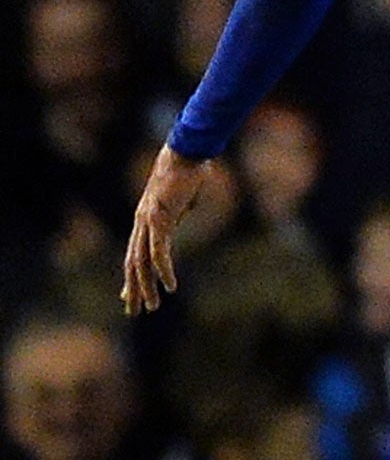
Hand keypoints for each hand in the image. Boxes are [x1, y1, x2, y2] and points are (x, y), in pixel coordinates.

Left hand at [121, 145, 217, 314]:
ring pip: (141, 263)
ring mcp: (148, 221)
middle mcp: (142, 222)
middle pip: (132, 263)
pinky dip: (164, 271)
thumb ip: (179, 211)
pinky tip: (170, 286)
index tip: (128, 294)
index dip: (132, 275)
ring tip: (151, 306)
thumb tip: (183, 215)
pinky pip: (159, 252)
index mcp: (147, 217)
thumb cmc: (190, 167)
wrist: (188, 150)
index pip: (134, 252)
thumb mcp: (185, 197)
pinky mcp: (160, 220)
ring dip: (146, 286)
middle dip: (133, 288)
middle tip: (134, 310)